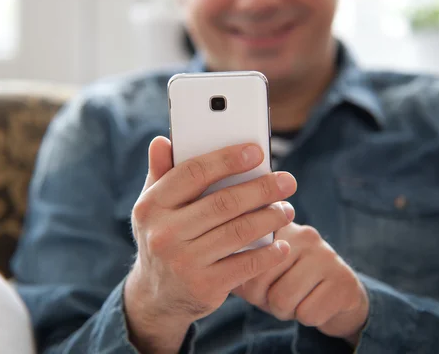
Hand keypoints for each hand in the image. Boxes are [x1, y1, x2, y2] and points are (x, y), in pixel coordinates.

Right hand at [124, 136, 297, 352]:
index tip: (256, 152)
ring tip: (286, 210)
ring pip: (238, 232)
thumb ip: (160, 173)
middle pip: (223, 203)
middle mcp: (164, 234)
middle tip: (287, 181)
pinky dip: (268, 253)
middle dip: (261, 190)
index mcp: (151, 206)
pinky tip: (281, 244)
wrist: (157, 297)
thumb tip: (163, 141)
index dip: (227, 160)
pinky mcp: (204, 286)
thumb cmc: (163, 238)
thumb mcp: (154, 208)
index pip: (193, 173)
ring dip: (269, 218)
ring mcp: (184, 262)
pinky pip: (245, 264)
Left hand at [232, 223, 369, 345]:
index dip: (247, 281)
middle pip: (261, 279)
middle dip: (264, 299)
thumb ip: (243, 264)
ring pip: (283, 299)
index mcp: (280, 227)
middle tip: (279, 297)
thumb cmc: (293, 281)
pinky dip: (306, 318)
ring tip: (296, 301)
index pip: (247, 255)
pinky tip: (315, 305)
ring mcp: (327, 256)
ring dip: (285, 311)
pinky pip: (308, 314)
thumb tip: (222, 272)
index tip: (257, 287)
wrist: (341, 294)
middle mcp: (305, 235)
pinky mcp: (343, 282)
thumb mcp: (267, 269)